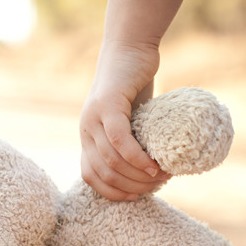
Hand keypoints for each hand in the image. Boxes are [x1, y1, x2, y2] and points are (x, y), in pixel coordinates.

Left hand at [80, 41, 169, 199]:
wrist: (131, 48)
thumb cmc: (134, 86)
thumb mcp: (130, 121)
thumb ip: (130, 143)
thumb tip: (147, 173)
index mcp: (88, 138)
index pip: (91, 177)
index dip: (112, 192)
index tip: (135, 197)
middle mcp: (85, 130)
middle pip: (103, 172)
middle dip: (130, 187)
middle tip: (156, 186)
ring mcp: (93, 118)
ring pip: (111, 160)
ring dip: (136, 175)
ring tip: (160, 177)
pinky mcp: (107, 105)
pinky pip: (119, 141)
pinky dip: (136, 158)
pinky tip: (152, 166)